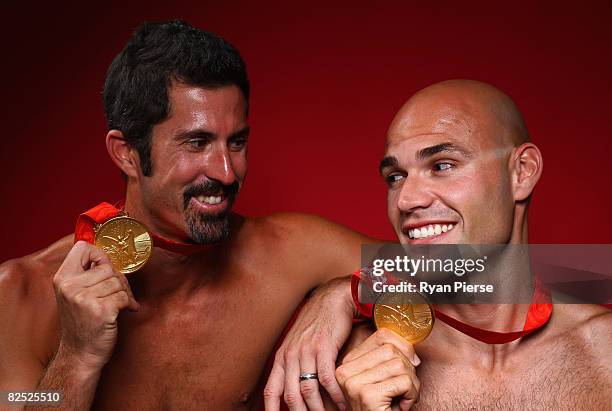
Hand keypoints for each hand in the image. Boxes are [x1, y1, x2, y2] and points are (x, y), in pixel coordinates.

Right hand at [52, 241, 139, 370]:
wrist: (80, 355)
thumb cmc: (81, 324)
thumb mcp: (73, 295)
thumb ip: (86, 275)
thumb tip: (109, 256)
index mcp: (62, 279)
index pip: (83, 247)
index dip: (99, 255)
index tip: (104, 268)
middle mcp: (70, 287)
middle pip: (108, 267)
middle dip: (117, 280)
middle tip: (116, 294)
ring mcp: (85, 299)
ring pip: (118, 282)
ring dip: (123, 294)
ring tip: (116, 306)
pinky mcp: (101, 310)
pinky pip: (124, 296)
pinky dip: (127, 304)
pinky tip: (120, 313)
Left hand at [264, 276, 354, 410]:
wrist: (332, 299)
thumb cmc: (317, 323)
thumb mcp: (298, 343)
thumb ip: (293, 365)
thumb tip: (295, 389)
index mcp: (282, 357)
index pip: (271, 390)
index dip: (271, 410)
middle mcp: (291, 355)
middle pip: (290, 395)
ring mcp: (306, 351)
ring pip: (308, 390)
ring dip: (319, 408)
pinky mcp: (324, 347)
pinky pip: (326, 378)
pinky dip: (334, 394)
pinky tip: (341, 402)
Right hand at [336, 329, 420, 410]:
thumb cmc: (382, 409)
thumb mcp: (382, 379)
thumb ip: (388, 359)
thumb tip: (411, 348)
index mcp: (347, 363)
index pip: (382, 335)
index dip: (403, 348)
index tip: (406, 369)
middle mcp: (345, 371)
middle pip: (392, 349)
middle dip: (408, 369)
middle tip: (404, 390)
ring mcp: (353, 382)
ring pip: (400, 365)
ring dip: (412, 384)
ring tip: (403, 399)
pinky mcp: (367, 394)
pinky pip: (404, 382)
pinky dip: (412, 395)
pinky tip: (402, 407)